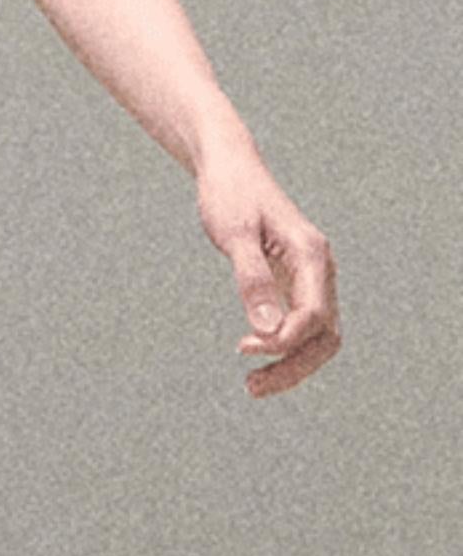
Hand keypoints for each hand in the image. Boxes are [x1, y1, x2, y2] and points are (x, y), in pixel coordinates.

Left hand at [195, 144, 340, 397]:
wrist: (229, 168)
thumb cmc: (230, 194)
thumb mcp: (235, 234)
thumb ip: (252, 279)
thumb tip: (267, 330)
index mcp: (312, 255)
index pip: (314, 316)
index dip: (283, 342)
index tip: (242, 346)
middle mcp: (320, 270)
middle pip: (325, 336)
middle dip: (293, 367)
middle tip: (251, 387)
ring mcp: (311, 277)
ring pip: (318, 336)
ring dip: (291, 364)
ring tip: (252, 385)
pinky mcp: (295, 282)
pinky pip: (302, 326)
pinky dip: (284, 348)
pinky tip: (256, 355)